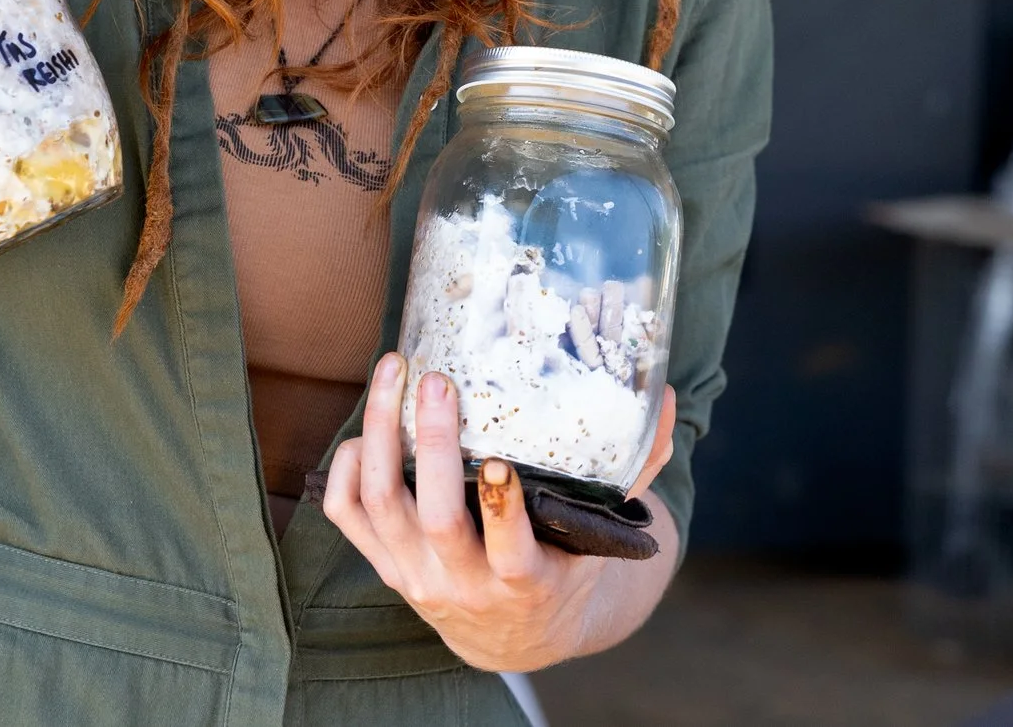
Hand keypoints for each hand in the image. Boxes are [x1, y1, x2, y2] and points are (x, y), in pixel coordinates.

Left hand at [321, 352, 676, 672]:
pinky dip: (347, 469)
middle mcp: (463, 584)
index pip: (509, 551)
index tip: (499, 458)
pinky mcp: (384, 565)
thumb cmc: (564, 568)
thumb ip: (634, 468)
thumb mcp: (603, 534)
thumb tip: (666, 398)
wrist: (514, 636)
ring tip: (392, 375)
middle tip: (439, 382)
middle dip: (431, 445)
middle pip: (434, 518)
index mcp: (524, 581)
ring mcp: (415, 577)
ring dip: (382, 436)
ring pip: (382, 506)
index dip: (500, 507)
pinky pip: (347, 517)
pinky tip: (365, 428)